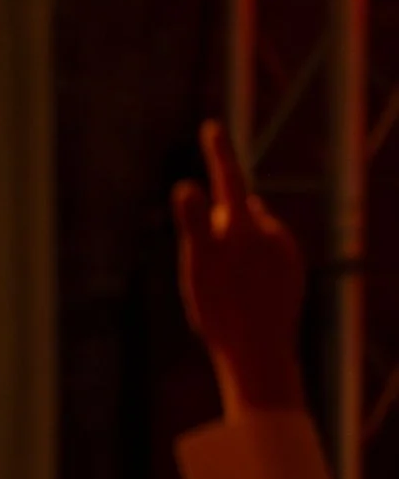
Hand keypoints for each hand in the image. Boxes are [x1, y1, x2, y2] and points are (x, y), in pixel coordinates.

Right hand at [171, 118, 304, 412]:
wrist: (259, 352)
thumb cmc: (221, 309)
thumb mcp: (198, 265)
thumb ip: (194, 223)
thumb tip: (185, 185)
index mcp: (245, 226)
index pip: (229, 178)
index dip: (218, 151)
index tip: (211, 126)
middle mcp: (272, 234)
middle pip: (240, 210)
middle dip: (222, 218)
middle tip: (203, 258)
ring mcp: (286, 254)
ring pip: (255, 234)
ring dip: (237, 244)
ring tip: (221, 284)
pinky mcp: (293, 274)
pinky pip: (269, 255)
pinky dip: (252, 263)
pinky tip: (242, 291)